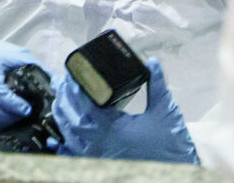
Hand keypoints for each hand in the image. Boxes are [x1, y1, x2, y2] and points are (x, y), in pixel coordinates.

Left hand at [52, 58, 197, 163]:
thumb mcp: (165, 111)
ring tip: (60, 99)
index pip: (85, 104)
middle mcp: (101, 144)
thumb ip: (156, 84)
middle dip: (64, 98)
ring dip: (61, 116)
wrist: (177, 173)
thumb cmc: (171, 145)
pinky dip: (63, 146)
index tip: (71, 74)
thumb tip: (152, 62)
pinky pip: (73, 157)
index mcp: (114, 128)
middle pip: (71, 118)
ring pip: (69, 136)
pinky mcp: (99, 166)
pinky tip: (56, 138)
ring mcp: (97, 157)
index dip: (75, 88)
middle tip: (61, 81)